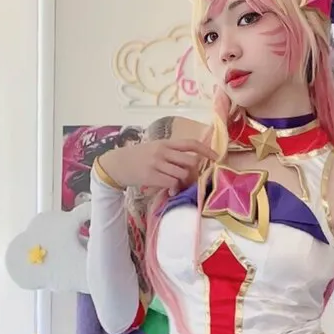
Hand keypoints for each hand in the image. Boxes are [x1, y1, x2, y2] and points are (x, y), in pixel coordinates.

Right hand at [99, 138, 216, 193]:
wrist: (117, 164)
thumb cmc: (138, 158)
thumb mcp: (154, 149)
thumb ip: (171, 153)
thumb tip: (192, 162)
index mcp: (165, 143)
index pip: (190, 143)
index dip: (206, 151)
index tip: (216, 157)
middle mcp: (163, 151)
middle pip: (190, 161)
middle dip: (195, 172)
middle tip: (191, 179)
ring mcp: (157, 163)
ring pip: (183, 174)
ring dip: (184, 183)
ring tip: (178, 186)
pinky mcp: (152, 176)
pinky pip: (172, 183)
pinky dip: (175, 189)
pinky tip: (170, 191)